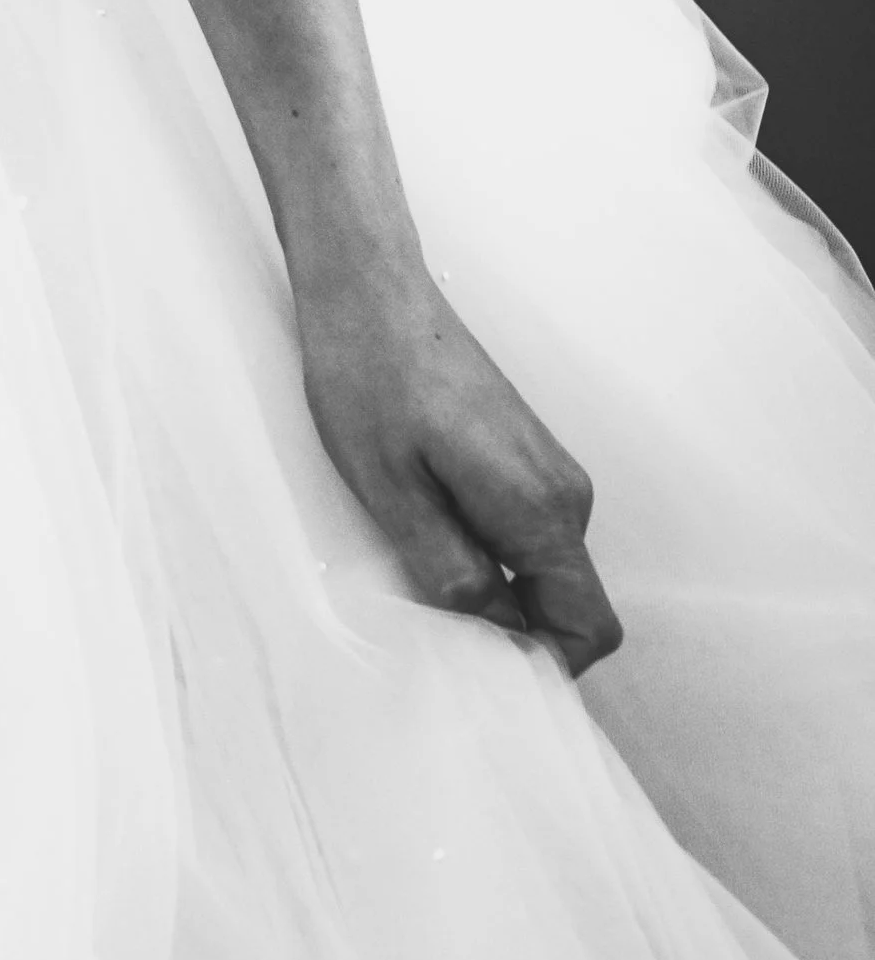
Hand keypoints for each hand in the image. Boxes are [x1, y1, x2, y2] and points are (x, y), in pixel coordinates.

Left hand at [294, 253, 622, 678]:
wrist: (368, 288)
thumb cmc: (370, 373)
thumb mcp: (390, 492)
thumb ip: (450, 574)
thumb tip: (493, 635)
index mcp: (541, 509)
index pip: (590, 627)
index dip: (542, 665)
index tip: (480, 671)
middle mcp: (563, 492)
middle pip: (568, 605)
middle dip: (510, 632)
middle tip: (429, 623)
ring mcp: (547, 470)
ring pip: (540, 571)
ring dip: (490, 590)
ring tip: (413, 565)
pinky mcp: (521, 455)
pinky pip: (522, 534)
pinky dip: (484, 553)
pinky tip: (422, 529)